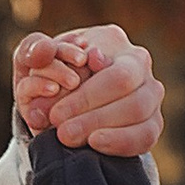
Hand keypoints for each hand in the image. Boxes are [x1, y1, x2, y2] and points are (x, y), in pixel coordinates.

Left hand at [12, 25, 162, 158]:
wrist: (60, 105)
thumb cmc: (49, 76)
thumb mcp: (33, 60)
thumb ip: (32, 50)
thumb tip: (43, 50)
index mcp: (112, 40)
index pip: (106, 66)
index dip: (84, 94)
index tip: (55, 113)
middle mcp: (138, 63)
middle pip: (124, 86)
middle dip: (91, 112)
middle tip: (61, 130)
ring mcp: (150, 93)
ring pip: (139, 111)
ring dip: (102, 126)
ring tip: (70, 138)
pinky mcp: (152, 122)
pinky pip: (146, 135)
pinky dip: (121, 142)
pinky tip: (95, 144)